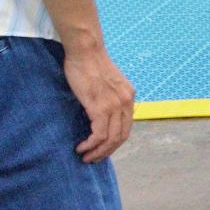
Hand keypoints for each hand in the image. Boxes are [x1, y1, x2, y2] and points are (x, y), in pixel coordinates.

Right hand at [63, 43, 133, 161]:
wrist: (85, 50)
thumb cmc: (89, 63)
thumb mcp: (106, 82)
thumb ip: (108, 96)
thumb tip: (100, 112)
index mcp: (129, 96)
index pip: (126, 126)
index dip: (115, 141)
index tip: (103, 149)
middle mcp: (126, 102)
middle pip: (121, 136)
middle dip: (107, 151)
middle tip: (93, 159)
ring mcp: (115, 105)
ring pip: (111, 139)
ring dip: (98, 152)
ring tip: (85, 156)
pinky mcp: (100, 107)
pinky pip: (99, 134)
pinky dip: (91, 145)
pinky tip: (81, 147)